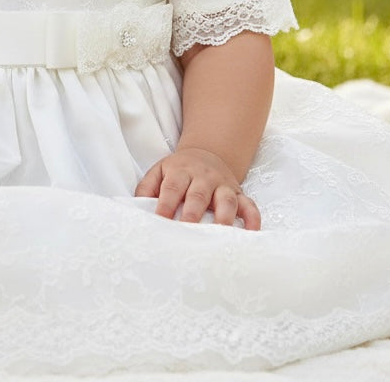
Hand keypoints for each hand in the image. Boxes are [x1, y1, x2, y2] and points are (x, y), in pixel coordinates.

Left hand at [134, 147, 260, 229]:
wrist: (206, 154)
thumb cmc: (178, 171)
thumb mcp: (158, 171)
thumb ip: (146, 188)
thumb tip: (136, 207)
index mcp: (180, 172)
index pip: (171, 188)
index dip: (165, 205)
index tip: (160, 222)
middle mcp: (203, 178)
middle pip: (198, 195)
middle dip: (193, 213)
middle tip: (187, 230)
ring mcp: (223, 186)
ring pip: (226, 200)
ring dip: (224, 217)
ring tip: (220, 235)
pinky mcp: (238, 194)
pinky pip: (249, 205)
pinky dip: (253, 218)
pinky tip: (251, 233)